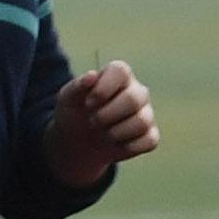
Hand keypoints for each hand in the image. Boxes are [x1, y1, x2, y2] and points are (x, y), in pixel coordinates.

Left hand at [45, 62, 160, 186]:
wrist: (78, 143)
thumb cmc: (75, 113)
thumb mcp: (67, 99)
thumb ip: (77, 86)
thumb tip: (92, 76)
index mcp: (118, 75)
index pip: (120, 71)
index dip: (103, 88)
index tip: (88, 103)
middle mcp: (137, 91)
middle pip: (133, 99)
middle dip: (106, 115)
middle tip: (92, 122)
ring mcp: (146, 113)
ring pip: (142, 122)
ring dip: (115, 133)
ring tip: (103, 133)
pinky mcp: (150, 136)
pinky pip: (149, 141)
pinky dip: (127, 147)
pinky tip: (115, 144)